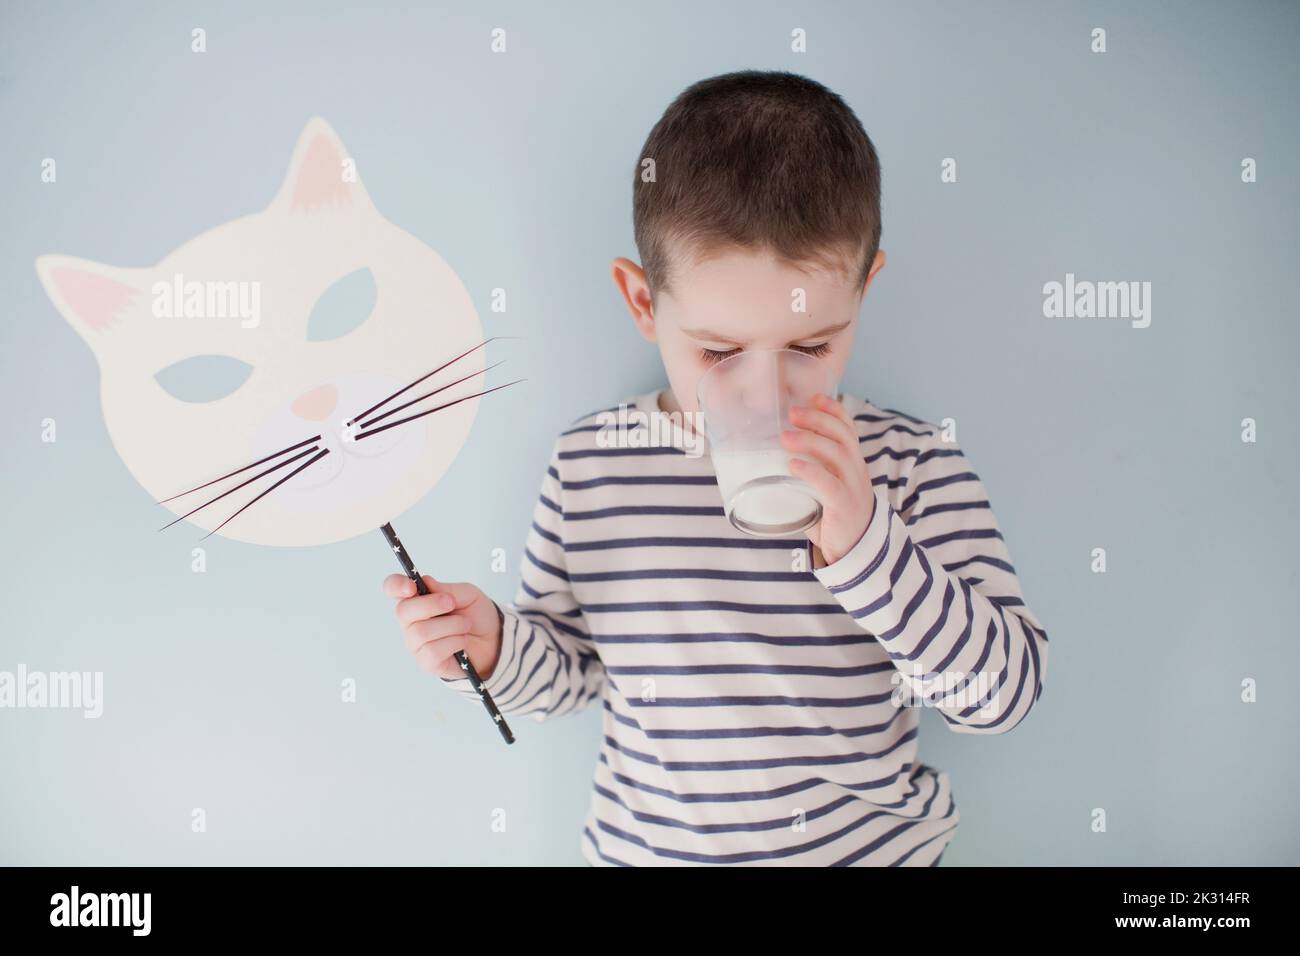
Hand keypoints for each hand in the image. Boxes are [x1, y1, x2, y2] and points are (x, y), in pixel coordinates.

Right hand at [383, 574, 503, 680]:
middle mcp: (411, 622)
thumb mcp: (467, 594)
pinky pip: (433, 651)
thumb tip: (425, 581)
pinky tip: (462, 641)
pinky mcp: (427, 662)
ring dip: (451, 625)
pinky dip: (454, 642)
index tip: (412, 587)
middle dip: (431, 605)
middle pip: (403, 612)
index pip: (392, 588)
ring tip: (465, 625)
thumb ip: (447, 589)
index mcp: (417, 600)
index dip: (396, 586)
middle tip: (451, 603)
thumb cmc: (475, 615)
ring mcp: (416, 644)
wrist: (493, 639)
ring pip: (421, 632)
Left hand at [781, 392, 875, 565]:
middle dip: (817, 419)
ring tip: (785, 437)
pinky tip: (793, 465)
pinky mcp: (844, 506)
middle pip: (842, 435)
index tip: (814, 398)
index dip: (834, 410)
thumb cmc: (834, 518)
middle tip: (792, 413)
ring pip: (836, 454)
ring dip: (810, 441)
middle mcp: (856, 471)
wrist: (856, 551)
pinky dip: (811, 471)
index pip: (849, 429)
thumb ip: (807, 475)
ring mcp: (853, 488)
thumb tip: (769, 462)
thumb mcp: (824, 490)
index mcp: (853, 464)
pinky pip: (829, 484)